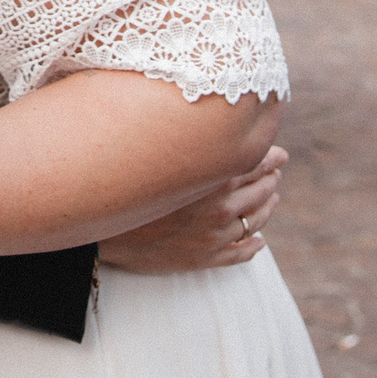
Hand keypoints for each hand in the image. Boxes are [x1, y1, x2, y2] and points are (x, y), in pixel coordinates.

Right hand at [100, 146, 285, 272]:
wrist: (98, 228)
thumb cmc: (123, 180)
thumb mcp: (159, 149)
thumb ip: (189, 135)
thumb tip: (207, 118)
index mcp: (212, 176)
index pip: (257, 162)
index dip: (271, 156)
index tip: (278, 153)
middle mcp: (221, 206)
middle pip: (262, 190)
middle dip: (271, 180)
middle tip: (276, 173)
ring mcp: (215, 236)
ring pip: (256, 221)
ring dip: (267, 209)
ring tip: (271, 201)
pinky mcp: (205, 259)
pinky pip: (242, 254)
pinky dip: (254, 246)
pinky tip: (258, 242)